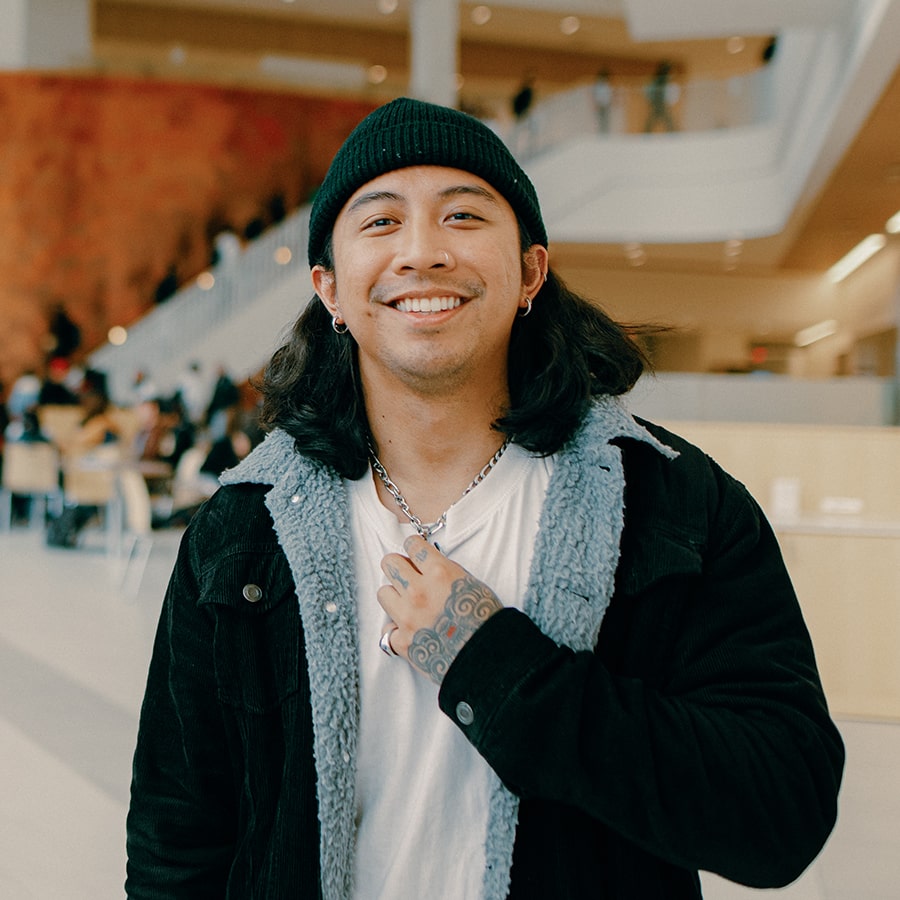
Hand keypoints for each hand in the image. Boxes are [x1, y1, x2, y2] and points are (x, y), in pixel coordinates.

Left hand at [377, 535, 502, 683]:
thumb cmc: (486, 621)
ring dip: (394, 596)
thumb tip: (428, 568)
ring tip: (408, 603)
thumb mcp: (470, 584)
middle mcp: (419, 591)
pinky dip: (397, 630)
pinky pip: (388, 630)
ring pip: (383, 592)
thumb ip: (445, 573)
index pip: (412, 545)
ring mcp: (408, 616)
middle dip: (398, 566)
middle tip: (407, 574)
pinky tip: (410, 630)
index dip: (414, 548)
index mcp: (439, 573)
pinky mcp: (403, 641)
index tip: (415, 552)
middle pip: (389, 563)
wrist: (488, 658)